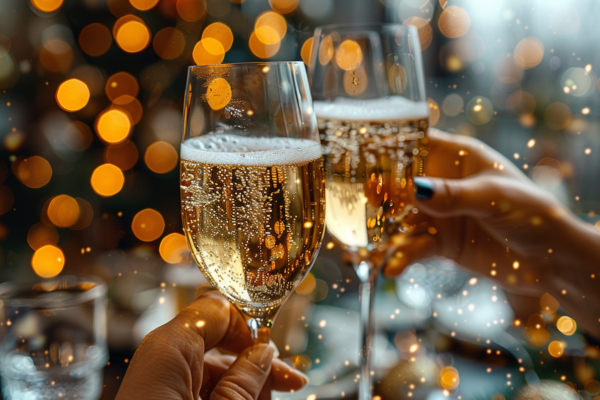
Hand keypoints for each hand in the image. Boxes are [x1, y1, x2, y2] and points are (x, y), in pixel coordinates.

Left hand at [116, 291, 307, 399]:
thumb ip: (247, 379)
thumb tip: (265, 353)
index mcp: (173, 345)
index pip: (217, 308)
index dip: (250, 322)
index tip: (274, 347)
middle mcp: (163, 355)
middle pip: (220, 341)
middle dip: (256, 362)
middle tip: (290, 383)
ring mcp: (161, 377)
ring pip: (214, 369)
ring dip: (246, 384)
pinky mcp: (162, 394)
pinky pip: (200, 388)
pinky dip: (226, 396)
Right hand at [384, 129, 599, 332]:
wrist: (552, 260)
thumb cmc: (533, 214)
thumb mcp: (494, 198)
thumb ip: (453, 195)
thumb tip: (413, 189)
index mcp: (459, 158)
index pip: (417, 144)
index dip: (389, 148)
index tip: (362, 156)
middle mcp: (443, 184)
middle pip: (400, 183)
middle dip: (380, 193)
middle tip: (364, 203)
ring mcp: (439, 215)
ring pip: (401, 219)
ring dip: (386, 232)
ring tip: (374, 249)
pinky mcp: (440, 244)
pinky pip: (413, 248)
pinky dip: (400, 257)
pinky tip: (392, 268)